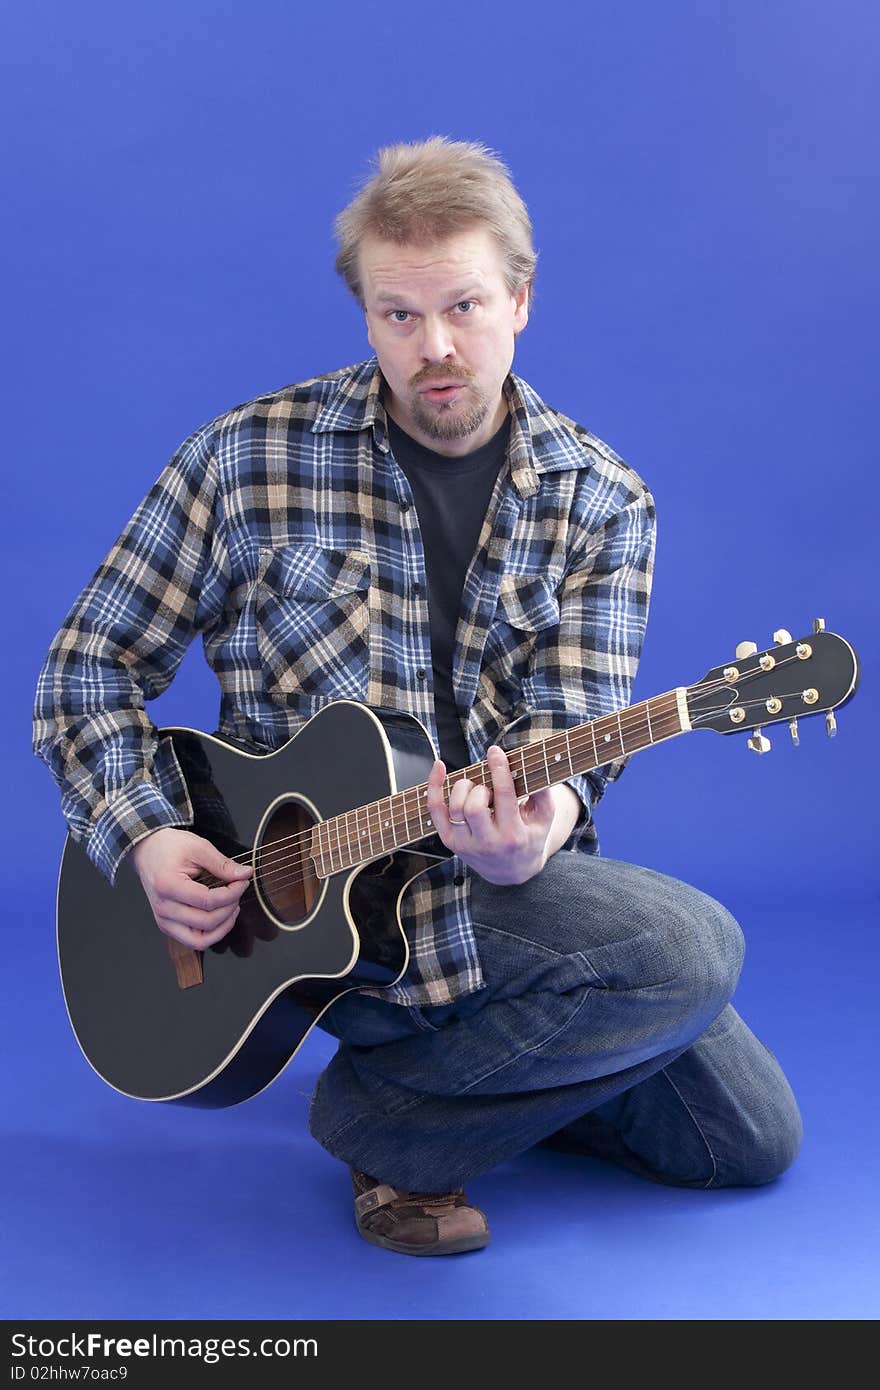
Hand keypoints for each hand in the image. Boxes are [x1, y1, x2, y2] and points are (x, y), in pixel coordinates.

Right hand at [130, 827, 252, 948]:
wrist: (148, 852)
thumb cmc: (170, 848)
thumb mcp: (198, 848)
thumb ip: (222, 864)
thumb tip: (245, 874)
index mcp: (167, 886)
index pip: (208, 901)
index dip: (232, 893)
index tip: (242, 881)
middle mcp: (163, 908)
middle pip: (207, 922)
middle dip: (230, 907)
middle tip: (238, 890)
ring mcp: (163, 920)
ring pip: (200, 940)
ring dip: (223, 926)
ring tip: (231, 907)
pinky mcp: (167, 926)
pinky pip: (194, 942)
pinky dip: (211, 934)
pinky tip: (221, 917)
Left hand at [426, 745, 556, 884]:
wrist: (511, 872)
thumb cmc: (529, 837)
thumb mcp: (544, 818)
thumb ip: (543, 792)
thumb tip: (532, 764)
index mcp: (513, 835)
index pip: (503, 797)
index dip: (498, 769)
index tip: (495, 751)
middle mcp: (488, 842)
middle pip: (474, 806)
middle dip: (481, 788)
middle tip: (489, 788)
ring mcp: (465, 844)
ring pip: (454, 808)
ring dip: (463, 788)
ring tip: (476, 789)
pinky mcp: (450, 841)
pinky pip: (435, 811)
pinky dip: (434, 787)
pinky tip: (439, 767)